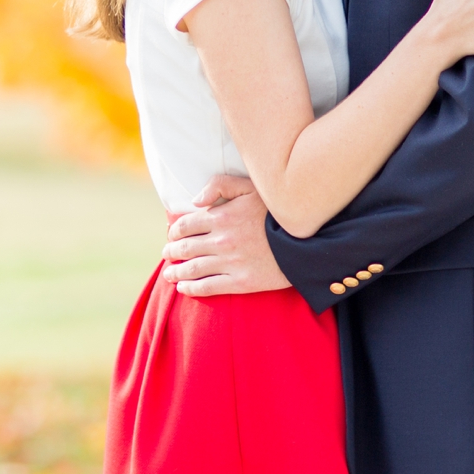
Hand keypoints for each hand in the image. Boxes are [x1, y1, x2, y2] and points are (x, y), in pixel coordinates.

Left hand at [159, 175, 291, 296]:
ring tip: (169, 274)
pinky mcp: (242, 282)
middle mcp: (221, 240)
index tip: (171, 235)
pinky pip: (209, 287)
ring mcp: (230, 262)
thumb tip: (195, 200)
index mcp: (221, 216)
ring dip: (176, 272)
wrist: (306, 240)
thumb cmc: (277, 211)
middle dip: (171, 252)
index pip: (185, 224)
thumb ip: (220, 185)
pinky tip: (183, 289)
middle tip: (167, 255)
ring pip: (193, 268)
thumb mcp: (251, 187)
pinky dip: (191, 289)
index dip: (174, 231)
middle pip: (185, 248)